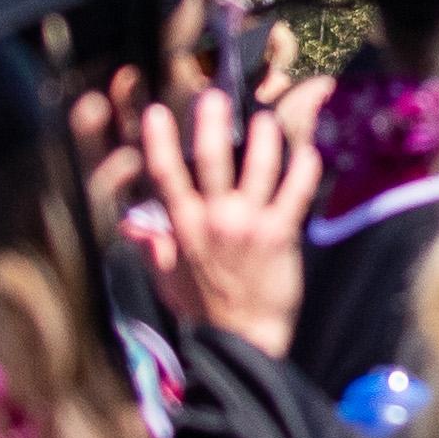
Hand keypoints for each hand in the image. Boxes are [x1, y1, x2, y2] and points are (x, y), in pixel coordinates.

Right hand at [126, 82, 320, 357]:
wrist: (243, 341)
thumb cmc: (204, 309)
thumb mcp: (166, 279)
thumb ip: (151, 246)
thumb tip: (130, 225)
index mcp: (183, 228)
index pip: (166, 177)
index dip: (160, 143)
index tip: (159, 113)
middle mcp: (214, 221)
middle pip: (211, 162)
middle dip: (212, 125)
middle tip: (214, 96)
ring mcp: (249, 226)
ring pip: (258, 169)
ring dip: (264, 139)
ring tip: (265, 118)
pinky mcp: (281, 234)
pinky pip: (295, 192)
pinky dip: (303, 168)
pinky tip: (308, 149)